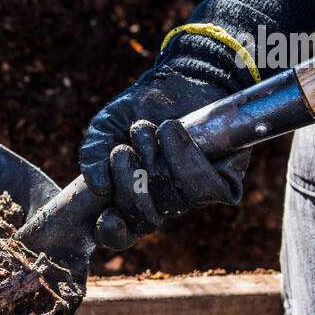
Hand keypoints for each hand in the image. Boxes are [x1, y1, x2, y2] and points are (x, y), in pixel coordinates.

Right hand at [79, 69, 249, 250]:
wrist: (181, 79)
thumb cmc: (141, 106)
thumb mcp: (106, 127)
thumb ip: (92, 154)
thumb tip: (98, 187)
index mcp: (131, 197)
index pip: (121, 235)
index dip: (112, 234)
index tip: (106, 216)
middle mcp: (161, 202)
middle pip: (146, 220)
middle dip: (130, 184)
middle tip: (122, 151)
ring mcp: (192, 195)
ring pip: (174, 201)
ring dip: (157, 161)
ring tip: (149, 130)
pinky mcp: (222, 182)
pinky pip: (205, 189)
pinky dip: (186, 158)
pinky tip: (172, 131)